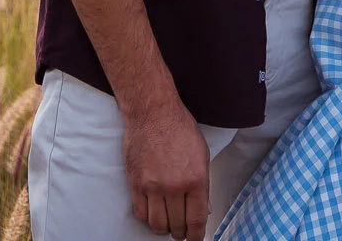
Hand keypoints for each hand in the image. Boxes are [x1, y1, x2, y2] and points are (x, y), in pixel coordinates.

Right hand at [120, 97, 208, 239]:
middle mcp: (175, 186)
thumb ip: (204, 185)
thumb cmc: (180, 129)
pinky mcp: (136, 184)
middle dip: (181, 233)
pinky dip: (147, 219)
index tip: (196, 238)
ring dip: (164, 229)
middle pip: (177, 225)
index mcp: (196, 179)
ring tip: (168, 225)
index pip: (197, 219)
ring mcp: (153, 186)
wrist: (153, 113)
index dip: (197, 235)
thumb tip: (205, 210)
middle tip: (182, 233)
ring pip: (157, 224)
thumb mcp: (202, 154)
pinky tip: (153, 215)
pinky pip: (140, 213)